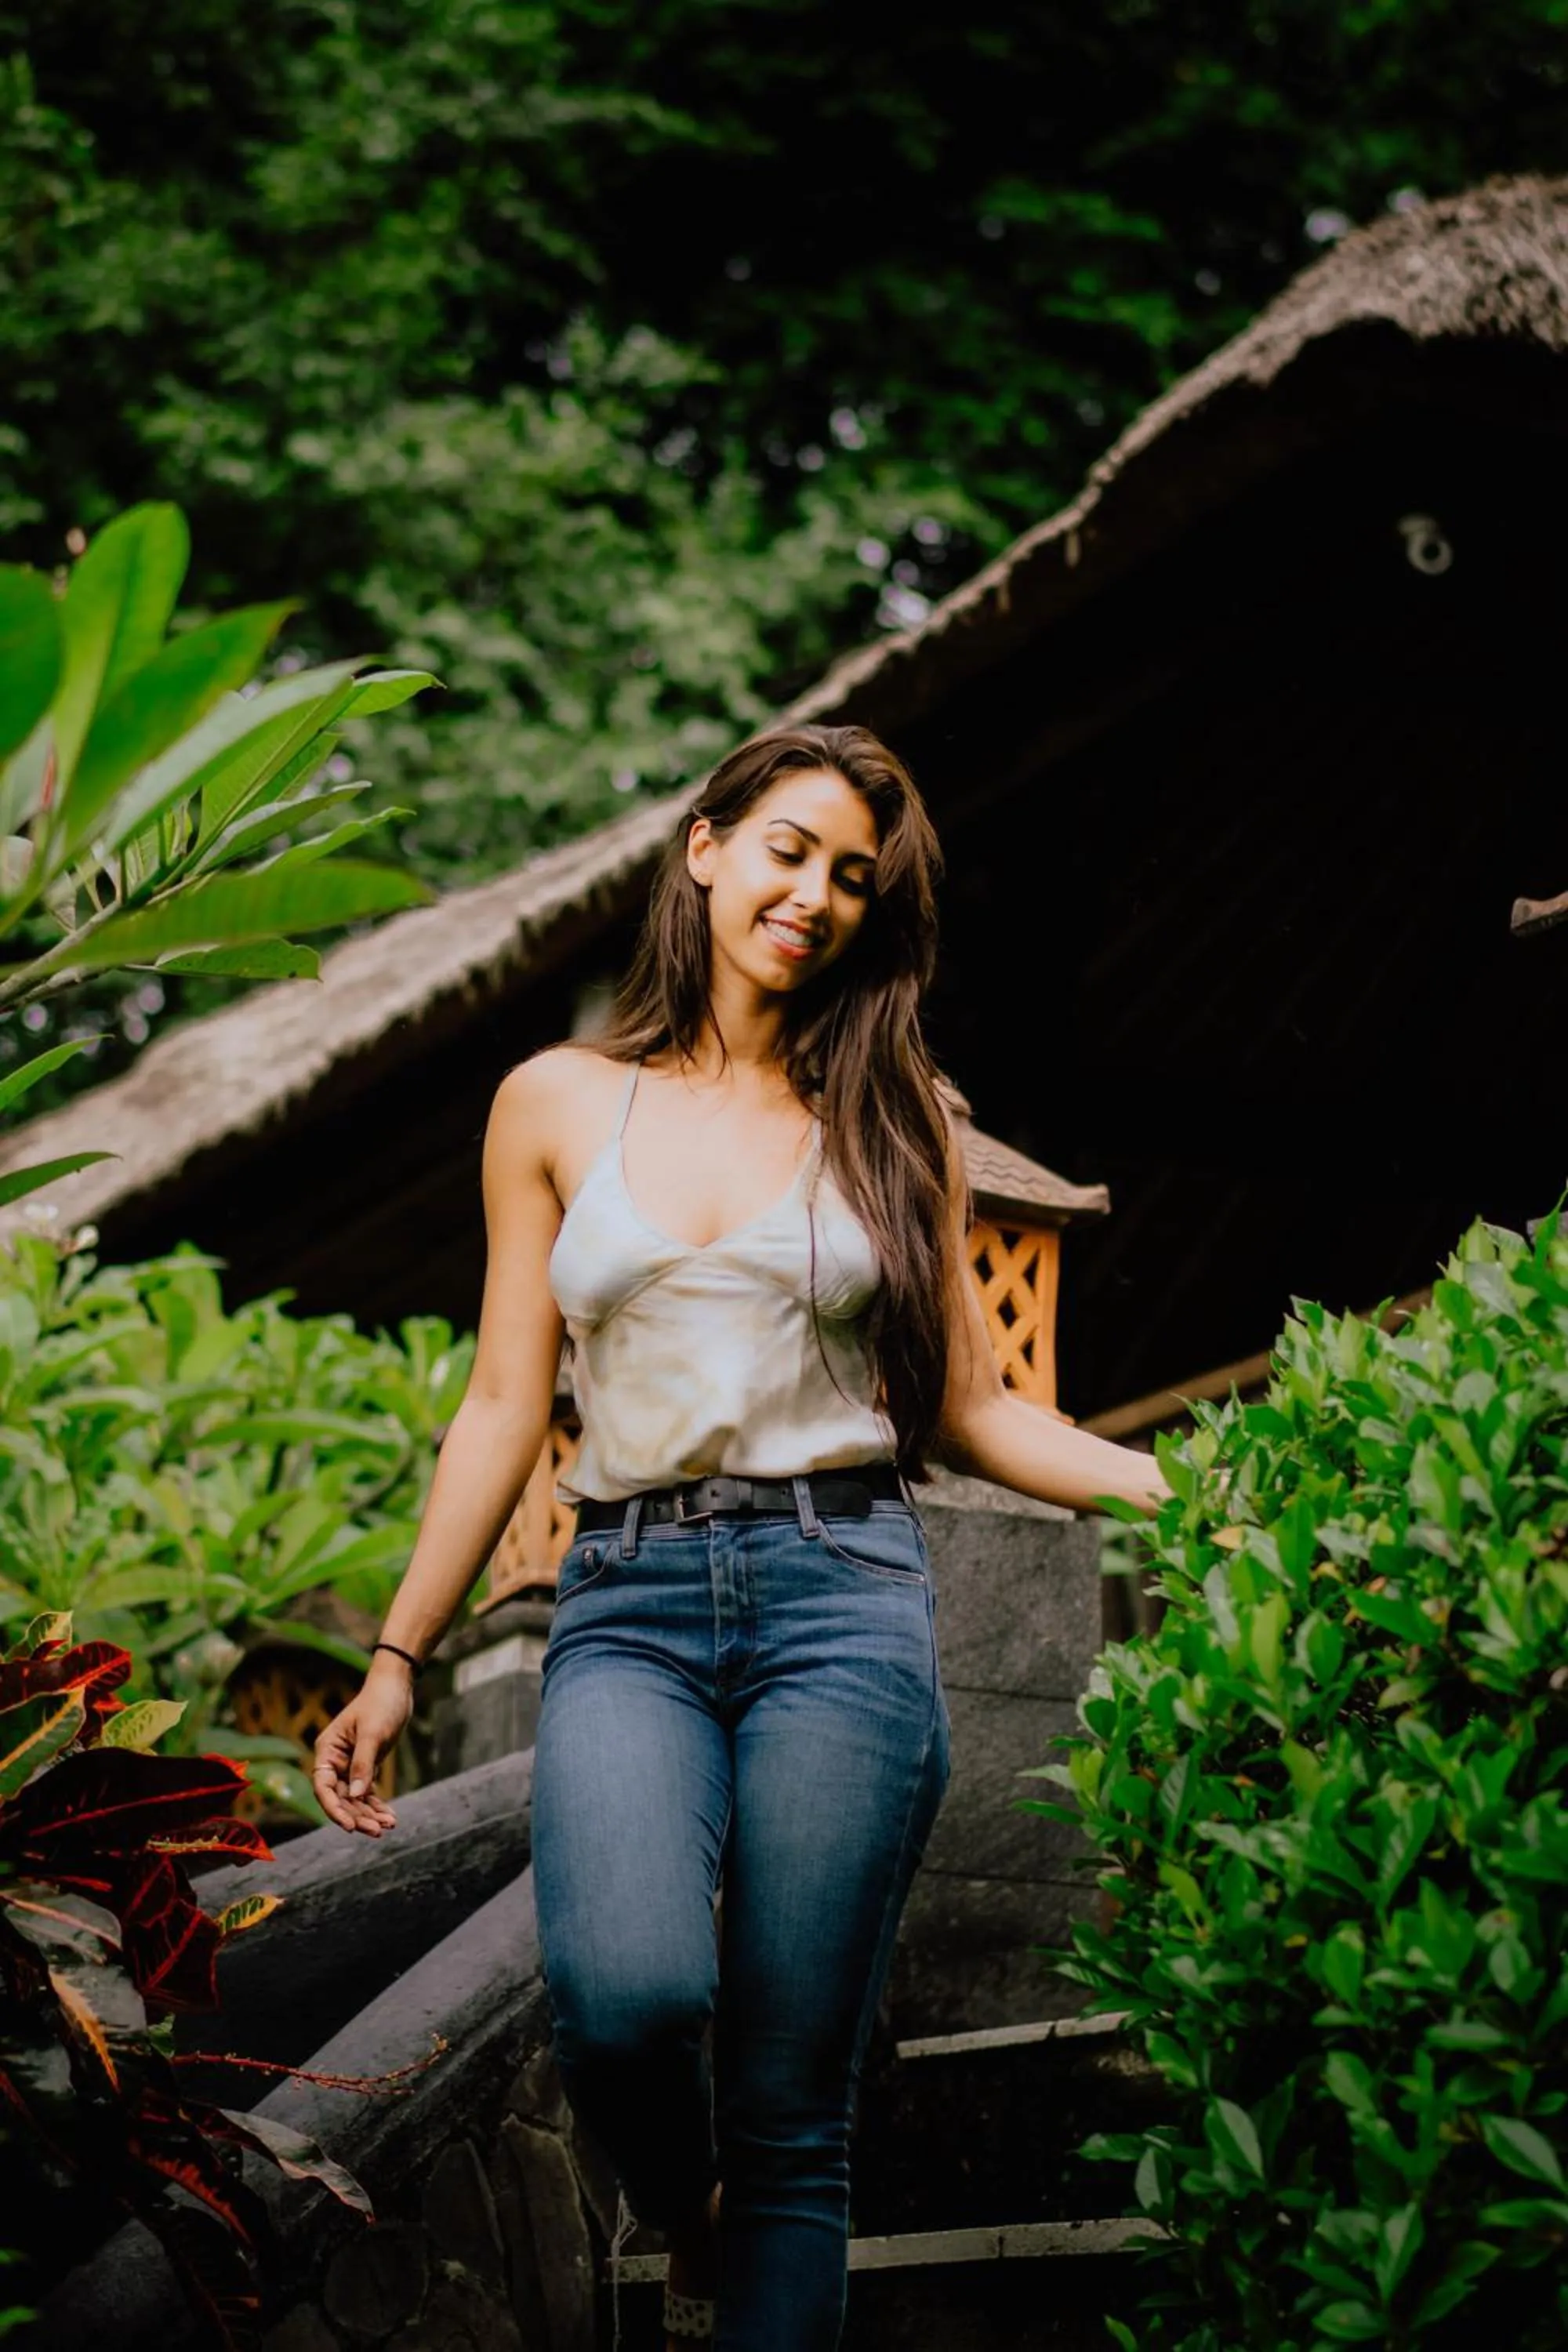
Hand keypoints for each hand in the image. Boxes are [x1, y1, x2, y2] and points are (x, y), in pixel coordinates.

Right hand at [312, 1657, 412, 1835]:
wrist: (396, 1688)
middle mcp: (334, 1760)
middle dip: (357, 1815)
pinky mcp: (365, 1766)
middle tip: (377, 1831)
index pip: (323, 1787)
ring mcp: (349, 1765)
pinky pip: (367, 1792)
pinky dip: (377, 1805)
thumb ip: (362, 1763)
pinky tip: (390, 1818)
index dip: (334, 1809)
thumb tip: (354, 1795)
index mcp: (327, 1749)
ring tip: (387, 1826)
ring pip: (354, 1798)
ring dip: (369, 1814)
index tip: (350, 1826)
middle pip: (339, 1797)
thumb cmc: (381, 1704)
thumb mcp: (372, 1733)